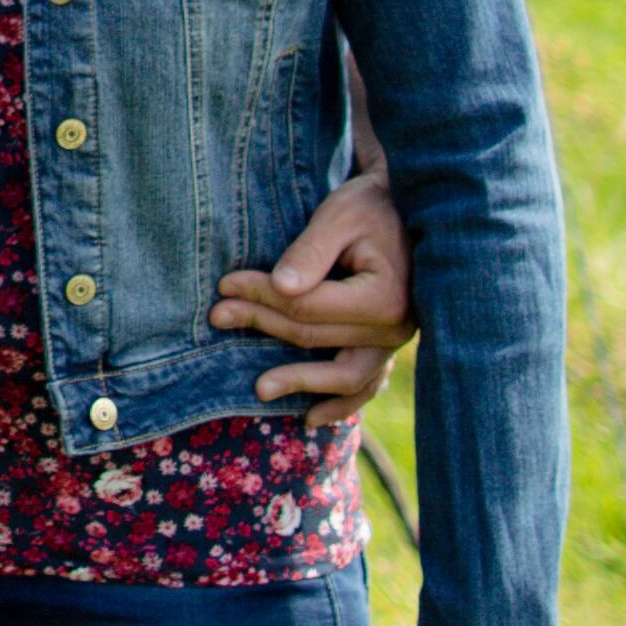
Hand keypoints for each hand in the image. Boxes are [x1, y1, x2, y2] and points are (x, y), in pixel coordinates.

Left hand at [211, 173, 412, 403]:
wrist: (407, 209)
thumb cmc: (369, 207)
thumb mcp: (339, 216)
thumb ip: (310, 252)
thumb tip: (280, 289)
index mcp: (383, 295)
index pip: (308, 306)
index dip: (262, 297)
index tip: (225, 285)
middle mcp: (395, 328)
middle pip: (316, 336)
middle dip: (263, 324)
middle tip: (218, 316)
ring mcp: (395, 343)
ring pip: (344, 376)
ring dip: (300, 382)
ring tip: (259, 389)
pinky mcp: (389, 348)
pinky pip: (366, 385)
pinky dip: (340, 404)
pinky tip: (310, 417)